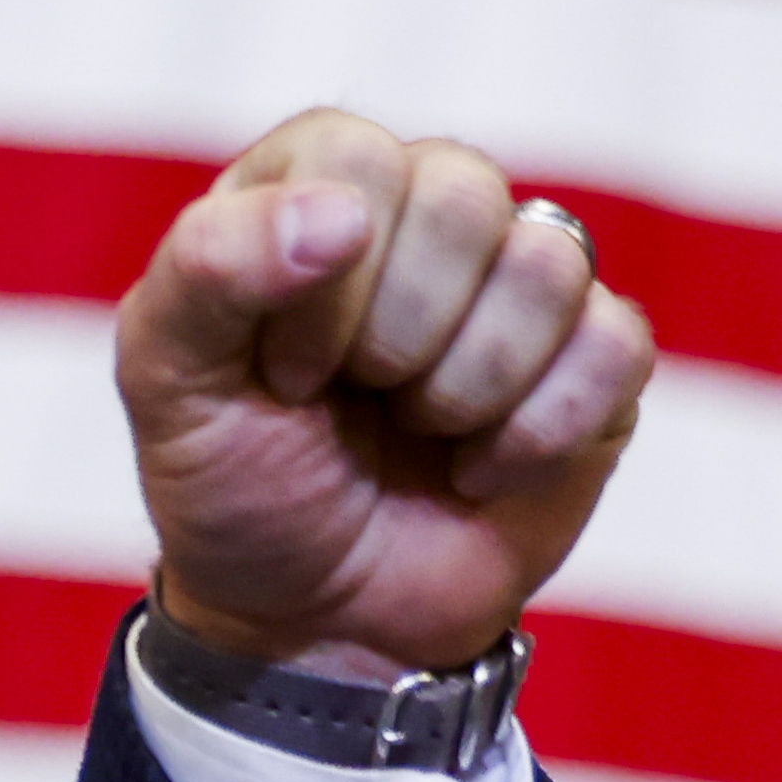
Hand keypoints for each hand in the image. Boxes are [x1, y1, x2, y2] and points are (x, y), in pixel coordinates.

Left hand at [122, 111, 652, 674]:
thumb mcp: (169, 387)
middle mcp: (428, 208)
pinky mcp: (596, 355)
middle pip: (464, 194)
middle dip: (394, 338)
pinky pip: (613, 347)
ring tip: (416, 432)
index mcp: (318, 183)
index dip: (323, 284)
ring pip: (546, 266)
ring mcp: (521, 279)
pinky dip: (535, 436)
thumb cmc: (238, 489)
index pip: (356, 158)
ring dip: (462, 389)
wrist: (313, 623)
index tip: (285, 375)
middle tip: (355, 403)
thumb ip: (206, 272)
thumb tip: (340, 216)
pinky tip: (480, 468)